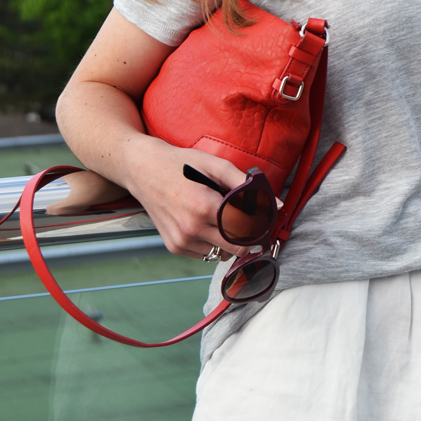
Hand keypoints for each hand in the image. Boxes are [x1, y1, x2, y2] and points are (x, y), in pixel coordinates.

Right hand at [123, 135, 254, 261]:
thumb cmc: (181, 165)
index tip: (265, 223)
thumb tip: (277, 204)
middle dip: (250, 238)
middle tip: (255, 226)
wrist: (143, 170)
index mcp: (204, 208)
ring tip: (226, 221)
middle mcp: (191, 228)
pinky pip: (205, 255)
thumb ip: (246, 184)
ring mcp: (181, 240)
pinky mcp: (175, 246)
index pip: (246, 230)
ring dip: (231, 242)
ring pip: (222, 254)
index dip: (260, 228)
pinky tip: (209, 226)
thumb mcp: (215, 165)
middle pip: (236, 247)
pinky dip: (214, 244)